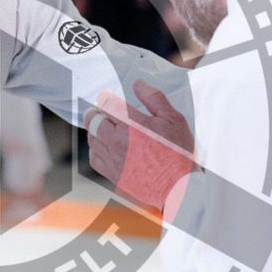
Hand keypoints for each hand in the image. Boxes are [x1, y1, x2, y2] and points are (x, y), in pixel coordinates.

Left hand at [86, 80, 196, 210]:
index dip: (106, 98)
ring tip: (104, 126)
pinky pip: (94, 158)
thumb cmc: (179, 152)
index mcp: (133, 125)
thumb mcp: (173, 119)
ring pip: (92, 138)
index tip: (109, 98)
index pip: (107, 103)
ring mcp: (113, 159)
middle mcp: (118, 141)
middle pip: (93, 119)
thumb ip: (154, 98)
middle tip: (103, 110)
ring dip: (95, 129)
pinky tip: (104, 145)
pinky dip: (96, 148)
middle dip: (96, 112)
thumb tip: (138, 84)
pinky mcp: (113, 174)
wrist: (179, 187)